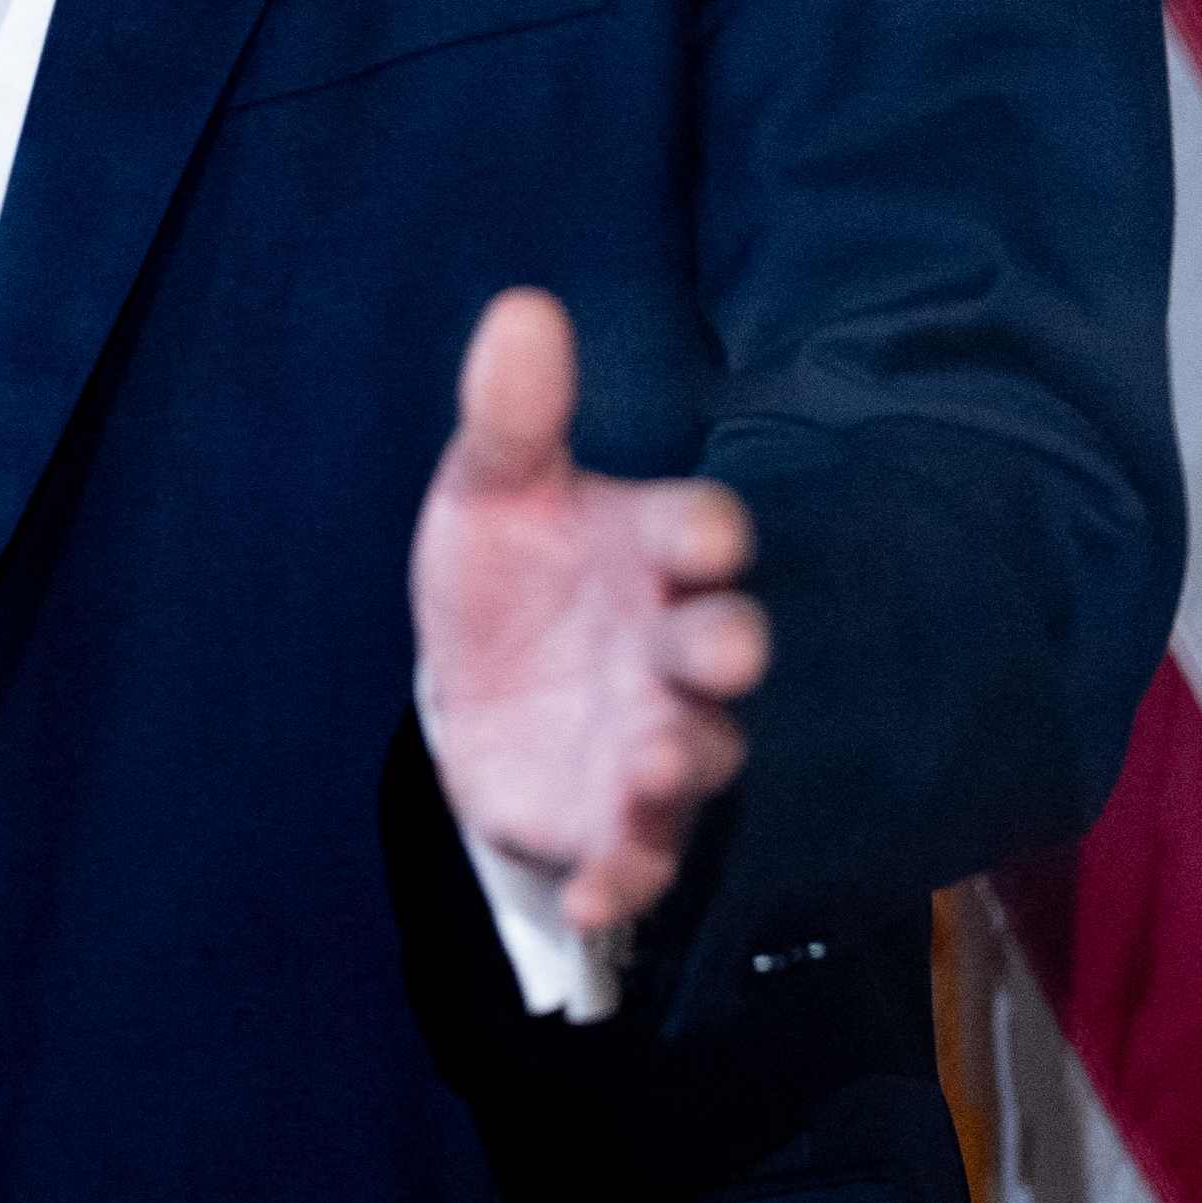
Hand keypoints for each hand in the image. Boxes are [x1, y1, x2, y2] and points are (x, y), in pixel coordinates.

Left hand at [409, 287, 769, 936]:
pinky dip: (620, 881)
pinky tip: (590, 897)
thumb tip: (521, 305)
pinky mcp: (612, 825)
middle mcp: (673, 648)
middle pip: (726, 647)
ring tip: (644, 764)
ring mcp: (652, 739)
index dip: (704, 534)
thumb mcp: (490, 489)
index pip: (704, 530)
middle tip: (717, 651)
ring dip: (677, 762)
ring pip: (694, 756)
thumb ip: (512, 415)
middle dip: (727, 648)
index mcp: (653, 552)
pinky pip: (636, 862)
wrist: (473, 682)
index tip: (694, 536)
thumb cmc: (507, 570)